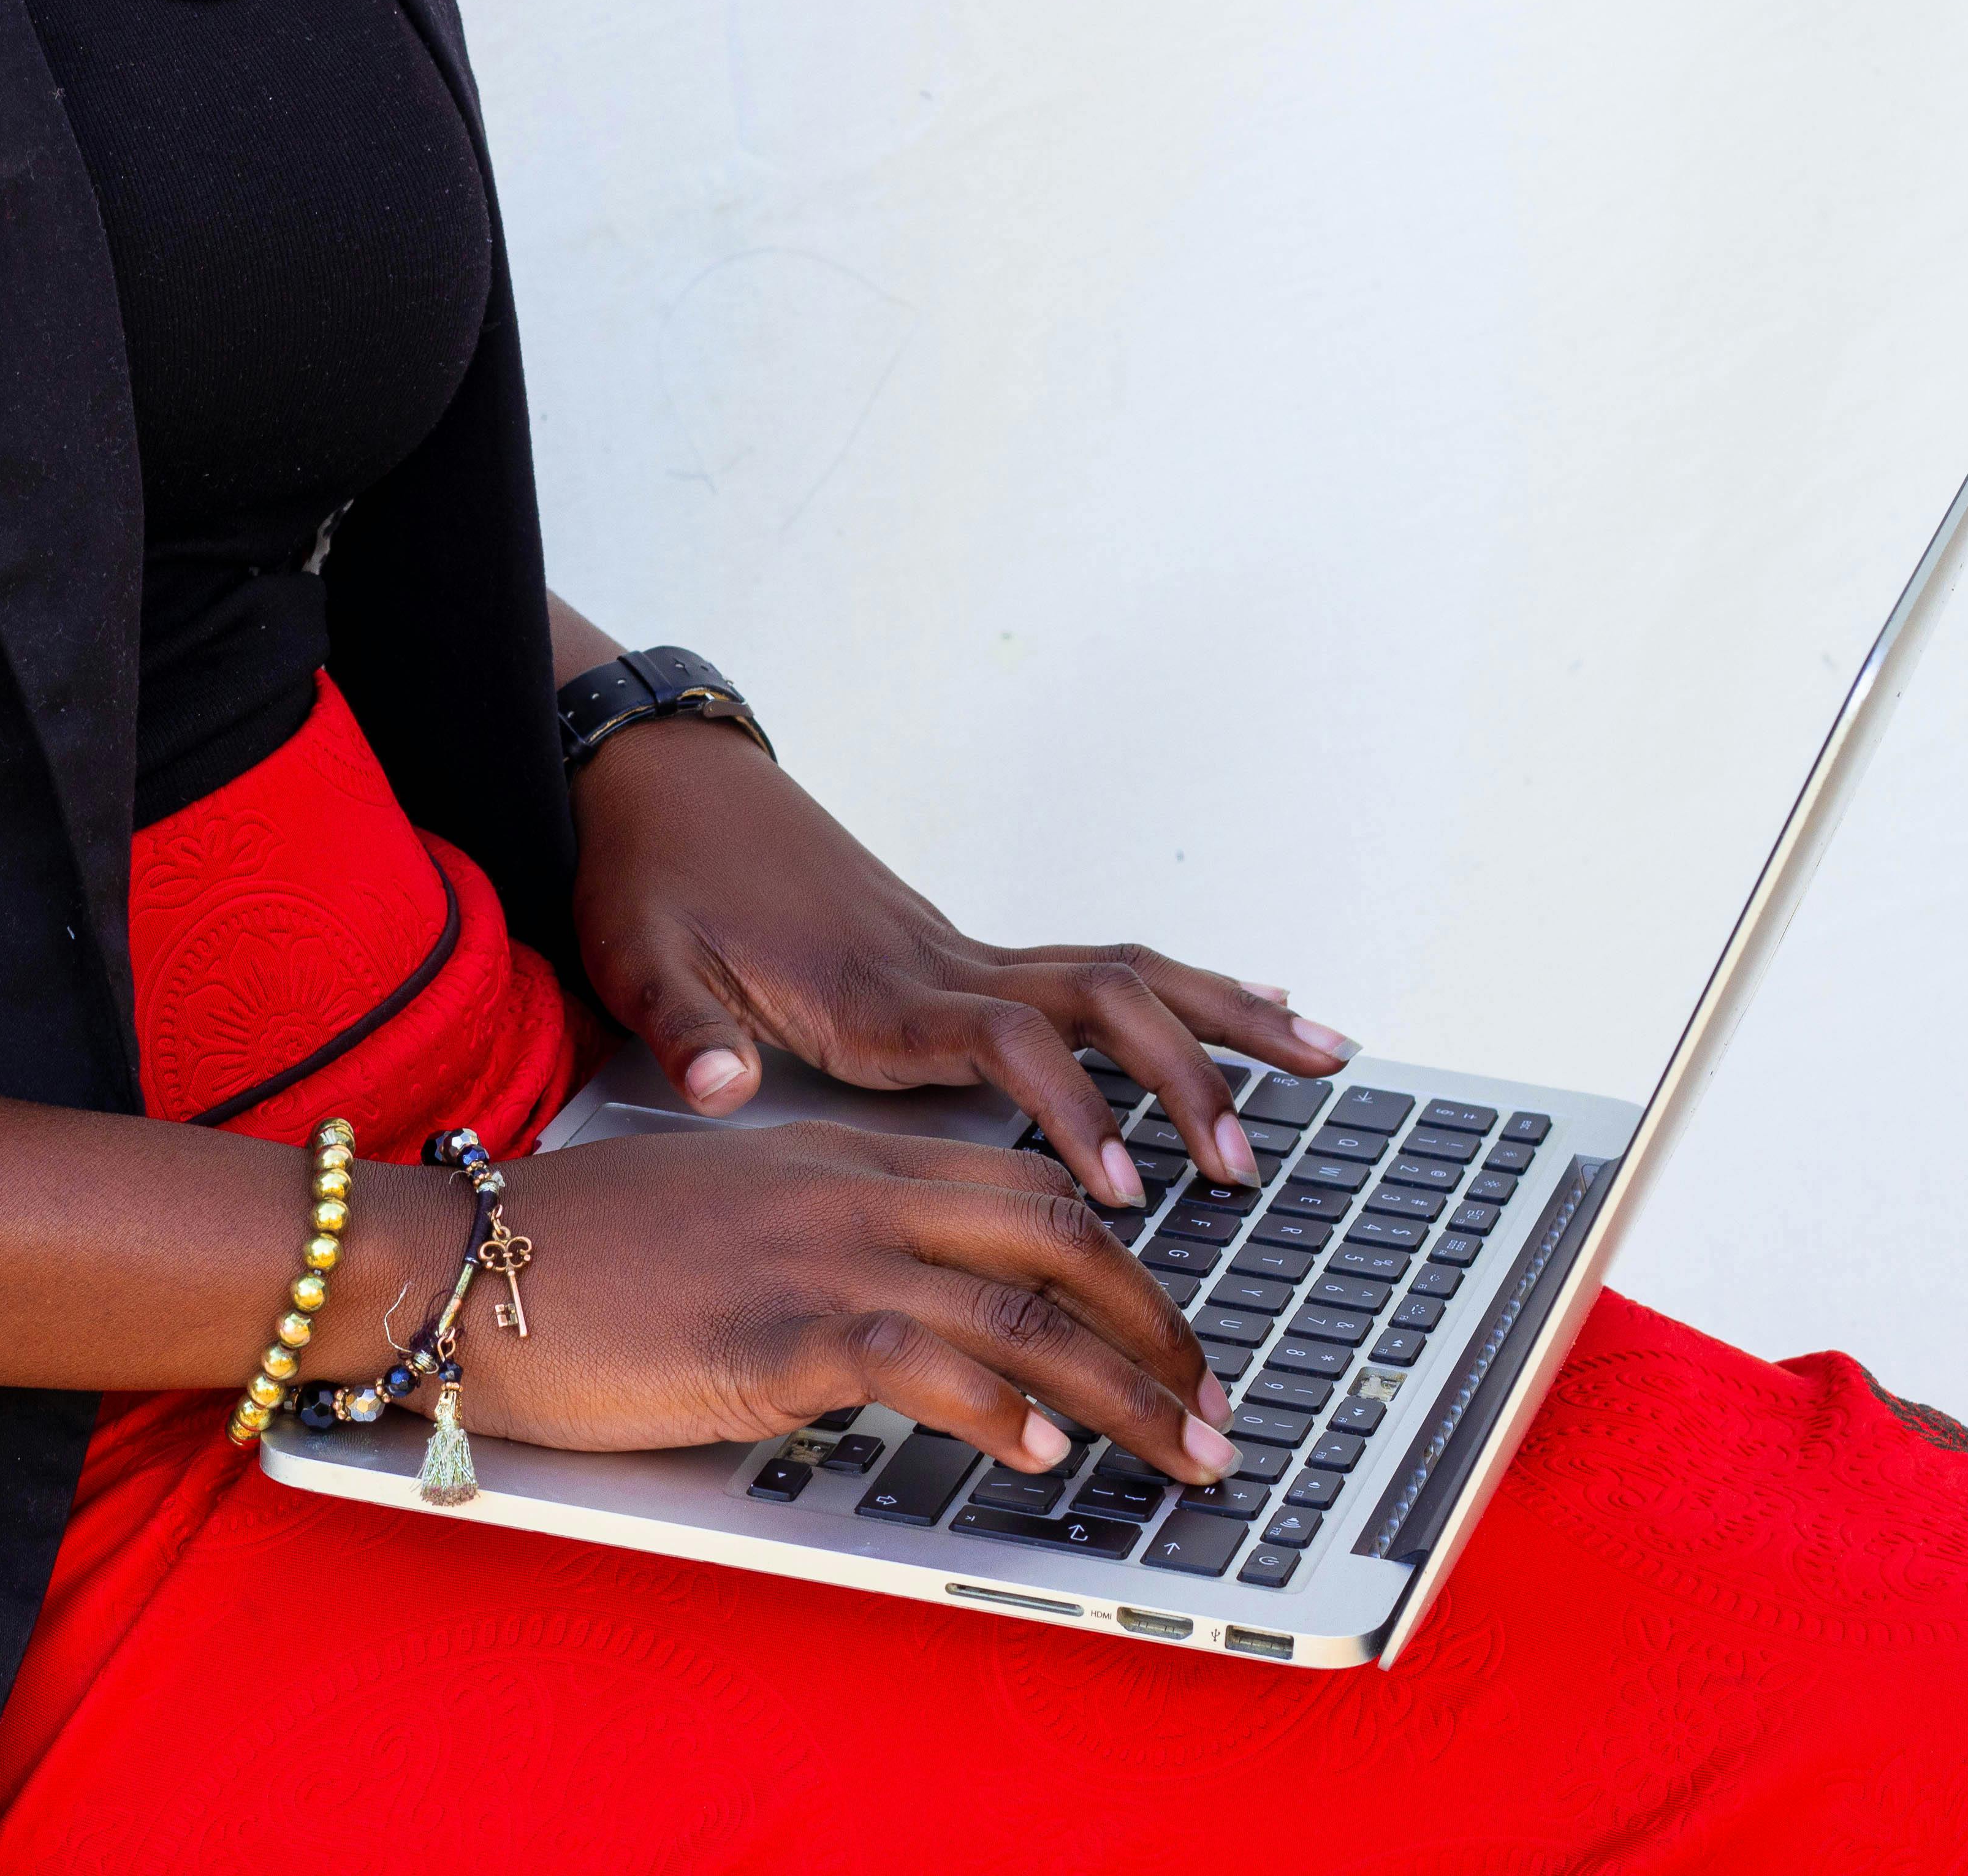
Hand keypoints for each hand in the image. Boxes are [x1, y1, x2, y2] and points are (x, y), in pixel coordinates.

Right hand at [413, 1120, 1239, 1480]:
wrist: (458, 1258)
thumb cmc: (573, 1253)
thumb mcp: (723, 1219)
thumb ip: (817, 1241)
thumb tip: (891, 1313)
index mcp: (840, 1158)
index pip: (1024, 1189)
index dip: (1122, 1262)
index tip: (1170, 1333)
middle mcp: (849, 1192)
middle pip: (1057, 1235)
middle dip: (1159, 1326)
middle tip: (1216, 1406)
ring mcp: (816, 1255)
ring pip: (1020, 1309)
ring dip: (1124, 1390)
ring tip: (1184, 1453)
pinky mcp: (771, 1330)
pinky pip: (920, 1362)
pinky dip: (997, 1412)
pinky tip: (1041, 1456)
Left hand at [569, 717, 1362, 1207]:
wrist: (655, 780)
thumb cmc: (649, 875)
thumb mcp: (642, 959)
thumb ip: (687, 1032)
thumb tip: (719, 1089)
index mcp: (873, 988)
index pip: (1006, 1042)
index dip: (1070, 1110)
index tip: (1121, 1187)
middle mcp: (939, 963)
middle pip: (1101, 1000)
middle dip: (1187, 1075)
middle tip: (1250, 1159)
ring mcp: (959, 949)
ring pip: (1122, 973)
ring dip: (1224, 1016)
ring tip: (1325, 1055)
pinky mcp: (958, 949)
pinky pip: (1096, 968)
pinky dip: (1182, 991)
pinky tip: (1247, 1009)